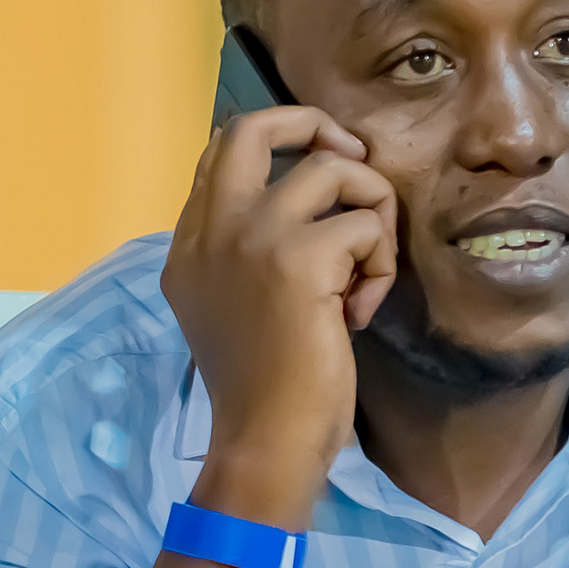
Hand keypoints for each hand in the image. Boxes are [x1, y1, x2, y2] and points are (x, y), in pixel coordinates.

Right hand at [160, 103, 396, 529]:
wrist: (264, 442)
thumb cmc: (258, 389)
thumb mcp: (230, 308)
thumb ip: (243, 254)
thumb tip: (313, 203)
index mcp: (187, 245)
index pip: (222, 151)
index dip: (279, 141)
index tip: (321, 169)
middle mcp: (210, 231)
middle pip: (254, 127)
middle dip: (314, 125)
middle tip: (354, 159)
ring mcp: (250, 238)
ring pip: (332, 169)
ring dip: (372, 211)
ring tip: (367, 271)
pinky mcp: (298, 258)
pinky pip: (365, 225)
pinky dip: (381, 266)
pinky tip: (359, 313)